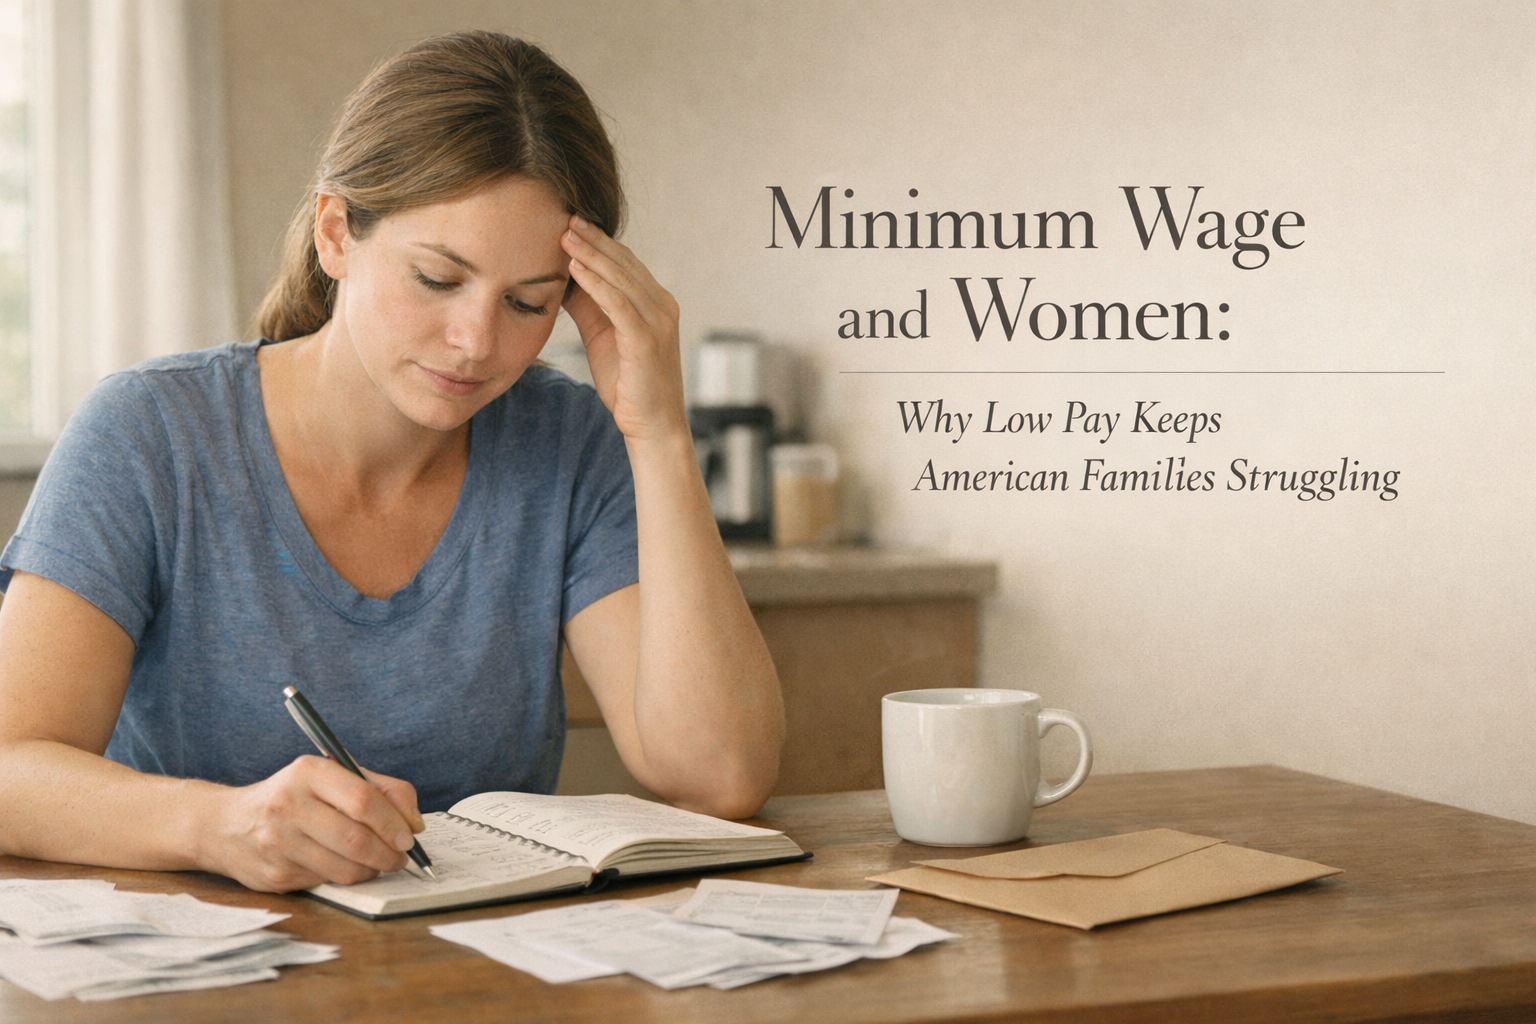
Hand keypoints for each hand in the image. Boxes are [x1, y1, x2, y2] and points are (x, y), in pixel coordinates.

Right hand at [198, 756, 424, 892]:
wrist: (225, 825)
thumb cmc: (292, 797)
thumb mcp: (331, 777)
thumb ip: (380, 789)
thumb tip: (415, 823)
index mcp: (308, 772)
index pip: (363, 799)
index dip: (394, 822)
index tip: (410, 835)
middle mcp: (288, 805)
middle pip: (356, 838)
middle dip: (390, 853)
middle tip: (401, 856)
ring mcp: (278, 843)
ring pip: (345, 868)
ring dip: (372, 870)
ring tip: (378, 862)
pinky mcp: (274, 875)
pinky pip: (327, 883)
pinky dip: (346, 878)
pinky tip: (344, 866)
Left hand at [560, 217, 687, 442]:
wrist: (653, 427)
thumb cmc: (629, 386)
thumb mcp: (603, 338)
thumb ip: (589, 307)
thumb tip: (564, 280)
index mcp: (655, 303)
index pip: (625, 263)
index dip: (599, 242)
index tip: (570, 223)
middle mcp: (662, 306)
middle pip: (624, 263)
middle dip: (594, 239)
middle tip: (565, 216)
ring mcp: (658, 322)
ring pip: (621, 278)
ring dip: (591, 254)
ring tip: (564, 234)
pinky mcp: (646, 340)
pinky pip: (619, 303)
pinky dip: (596, 283)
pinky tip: (575, 268)